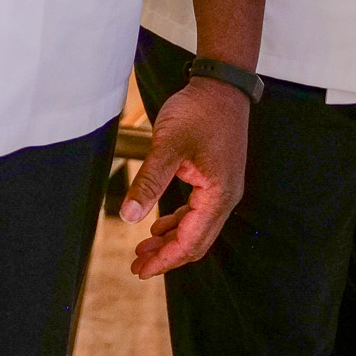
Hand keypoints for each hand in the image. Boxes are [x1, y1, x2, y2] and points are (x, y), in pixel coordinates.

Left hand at [121, 78, 249, 278]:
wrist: (221, 84)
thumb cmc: (200, 111)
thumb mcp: (169, 145)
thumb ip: (149, 182)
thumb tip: (128, 216)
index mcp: (219, 194)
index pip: (191, 241)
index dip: (165, 260)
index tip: (140, 271)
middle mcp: (226, 196)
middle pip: (196, 241)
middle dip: (167, 256)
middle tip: (137, 266)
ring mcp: (223, 187)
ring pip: (197, 228)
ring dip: (171, 240)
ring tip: (143, 249)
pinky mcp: (217, 177)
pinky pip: (198, 211)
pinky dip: (178, 222)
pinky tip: (158, 224)